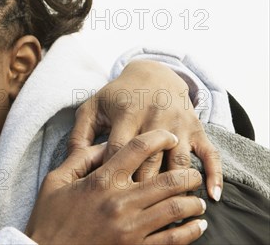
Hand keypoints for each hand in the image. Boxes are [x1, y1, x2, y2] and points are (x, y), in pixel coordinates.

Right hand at [26, 130, 207, 244]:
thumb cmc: (49, 217)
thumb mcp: (56, 180)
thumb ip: (80, 158)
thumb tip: (104, 144)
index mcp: (101, 181)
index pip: (137, 150)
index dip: (158, 138)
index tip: (168, 136)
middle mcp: (120, 201)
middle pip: (167, 179)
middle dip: (187, 173)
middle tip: (192, 172)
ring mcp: (130, 227)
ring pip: (175, 208)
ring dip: (192, 201)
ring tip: (197, 199)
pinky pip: (172, 239)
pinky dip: (190, 231)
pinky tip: (197, 225)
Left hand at [68, 59, 222, 200]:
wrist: (153, 73)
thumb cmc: (116, 96)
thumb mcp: (93, 108)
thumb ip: (79, 134)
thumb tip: (73, 163)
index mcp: (126, 113)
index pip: (119, 150)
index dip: (113, 174)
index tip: (106, 196)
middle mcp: (154, 117)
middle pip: (150, 162)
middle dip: (142, 189)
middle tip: (134, 213)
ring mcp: (178, 123)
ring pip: (179, 161)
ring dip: (177, 187)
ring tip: (171, 212)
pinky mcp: (196, 128)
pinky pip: (210, 153)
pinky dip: (214, 175)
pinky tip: (211, 196)